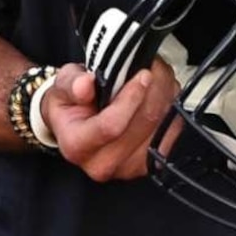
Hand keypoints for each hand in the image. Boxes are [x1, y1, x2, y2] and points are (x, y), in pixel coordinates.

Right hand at [43, 57, 181, 181]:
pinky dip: (171, 110)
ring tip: (155, 80)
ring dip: (165, 96)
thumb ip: (72, 83)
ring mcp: (129, 167)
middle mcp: (103, 163)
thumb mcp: (63, 85)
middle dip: (153, 90)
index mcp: (77, 146)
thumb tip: (84, 84)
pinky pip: (173, 133)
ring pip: (162, 126)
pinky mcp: (150, 164)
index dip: (131, 98)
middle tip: (151, 69)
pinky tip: (160, 98)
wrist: (76, 124)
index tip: (141, 75)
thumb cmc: (71, 105)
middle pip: (143, 124)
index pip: (111, 126)